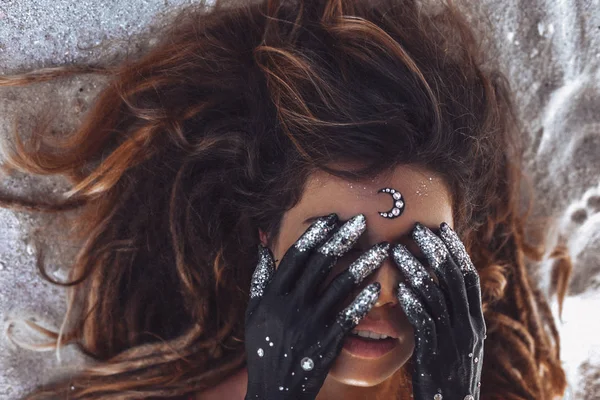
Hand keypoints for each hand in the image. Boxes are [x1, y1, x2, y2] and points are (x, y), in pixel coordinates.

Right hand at [244, 213, 390, 399]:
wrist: (274, 391)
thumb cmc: (263, 350)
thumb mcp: (253, 313)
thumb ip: (259, 279)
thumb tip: (262, 247)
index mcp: (272, 296)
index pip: (295, 256)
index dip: (314, 234)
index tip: (331, 218)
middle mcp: (291, 306)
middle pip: (320, 263)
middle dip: (343, 238)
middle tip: (362, 220)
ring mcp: (310, 325)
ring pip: (340, 286)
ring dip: (363, 264)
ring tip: (382, 248)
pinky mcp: (327, 342)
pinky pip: (349, 316)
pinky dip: (363, 300)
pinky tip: (378, 287)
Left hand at [391, 222, 485, 399]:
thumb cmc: (447, 376)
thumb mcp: (455, 343)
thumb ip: (448, 315)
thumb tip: (431, 284)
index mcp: (475, 322)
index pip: (469, 278)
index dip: (456, 250)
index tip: (441, 227)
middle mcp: (469, 329)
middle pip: (455, 281)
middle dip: (436, 251)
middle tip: (416, 229)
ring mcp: (454, 344)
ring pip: (437, 299)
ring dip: (417, 271)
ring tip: (397, 252)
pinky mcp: (435, 358)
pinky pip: (426, 326)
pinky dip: (414, 305)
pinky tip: (399, 289)